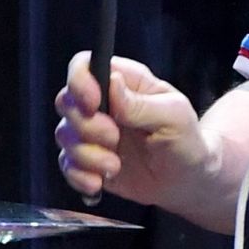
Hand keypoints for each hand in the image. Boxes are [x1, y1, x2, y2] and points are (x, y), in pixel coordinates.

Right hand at [53, 51, 210, 206]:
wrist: (184, 179)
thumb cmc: (185, 139)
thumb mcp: (174, 117)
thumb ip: (141, 103)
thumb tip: (113, 83)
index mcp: (125, 83)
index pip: (84, 66)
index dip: (79, 82)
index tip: (94, 104)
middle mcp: (102, 103)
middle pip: (66, 101)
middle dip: (87, 126)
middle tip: (115, 138)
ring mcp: (90, 132)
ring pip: (63, 136)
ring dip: (88, 155)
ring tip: (115, 165)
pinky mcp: (85, 160)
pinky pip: (65, 165)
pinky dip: (80, 176)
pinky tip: (100, 182)